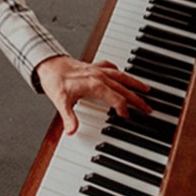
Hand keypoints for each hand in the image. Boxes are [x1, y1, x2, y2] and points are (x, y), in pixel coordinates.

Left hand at [35, 55, 150, 134]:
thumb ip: (69, 118)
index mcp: (95, 85)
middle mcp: (99, 76)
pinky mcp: (93, 66)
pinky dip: (118, 71)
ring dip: (134, 83)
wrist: (47, 64)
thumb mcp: (60, 102)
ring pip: (121, 76)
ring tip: (146, 89)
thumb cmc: (54, 81)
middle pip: (124, 88)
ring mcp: (97, 70)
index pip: (117, 99)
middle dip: (137, 99)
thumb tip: (72, 131)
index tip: (126, 117)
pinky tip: (122, 74)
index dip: (123, 109)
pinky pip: (110, 67)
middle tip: (148, 108)